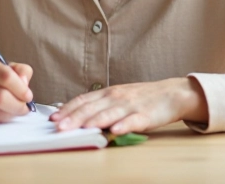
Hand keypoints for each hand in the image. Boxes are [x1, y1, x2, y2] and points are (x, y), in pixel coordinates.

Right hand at [0, 54, 32, 122]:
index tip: (28, 95)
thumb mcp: (3, 66)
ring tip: (15, 109)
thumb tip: (25, 84)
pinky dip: (2, 120)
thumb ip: (20, 71)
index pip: (6, 76)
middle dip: (19, 105)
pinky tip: (2, 113)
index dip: (21, 88)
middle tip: (25, 106)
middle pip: (1, 97)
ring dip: (12, 114)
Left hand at [50, 78, 206, 134]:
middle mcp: (116, 97)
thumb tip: (74, 113)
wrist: (171, 93)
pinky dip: (123, 126)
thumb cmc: (141, 97)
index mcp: (108, 93)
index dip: (68, 109)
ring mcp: (131, 105)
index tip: (54, 119)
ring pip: (108, 114)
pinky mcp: (145, 115)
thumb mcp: (117, 97)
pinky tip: (114, 131)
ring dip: (93, 121)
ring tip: (81, 129)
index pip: (83, 100)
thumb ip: (99, 104)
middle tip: (59, 127)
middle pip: (92, 107)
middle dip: (74, 118)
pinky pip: (132, 121)